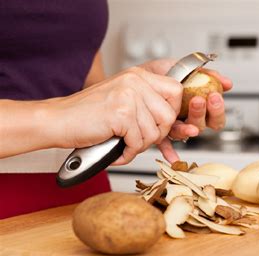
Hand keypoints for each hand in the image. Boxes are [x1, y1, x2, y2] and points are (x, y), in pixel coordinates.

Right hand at [49, 65, 182, 164]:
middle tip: (139, 138)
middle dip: (157, 134)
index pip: (176, 91)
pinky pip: (138, 142)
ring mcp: (128, 96)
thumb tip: (174, 120)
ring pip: (155, 132)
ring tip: (124, 143)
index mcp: (139, 76)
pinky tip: (117, 150)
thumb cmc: (88, 114)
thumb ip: (147, 102)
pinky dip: (128, 153)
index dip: (172, 112)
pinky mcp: (121, 114)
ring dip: (140, 145)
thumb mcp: (123, 99)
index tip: (160, 123)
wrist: (58, 120)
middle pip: (169, 115)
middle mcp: (136, 82)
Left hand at [141, 60, 232, 161]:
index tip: (215, 96)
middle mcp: (188, 120)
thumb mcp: (185, 68)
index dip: (218, 109)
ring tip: (178, 119)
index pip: (215, 116)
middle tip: (199, 100)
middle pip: (203, 125)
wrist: (138, 77)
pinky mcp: (160, 132)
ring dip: (187, 128)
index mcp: (199, 108)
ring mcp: (175, 127)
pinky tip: (173, 158)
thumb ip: (207, 74)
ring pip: (185, 133)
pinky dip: (169, 152)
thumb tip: (227, 83)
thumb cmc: (163, 74)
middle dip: (202, 113)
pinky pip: (165, 145)